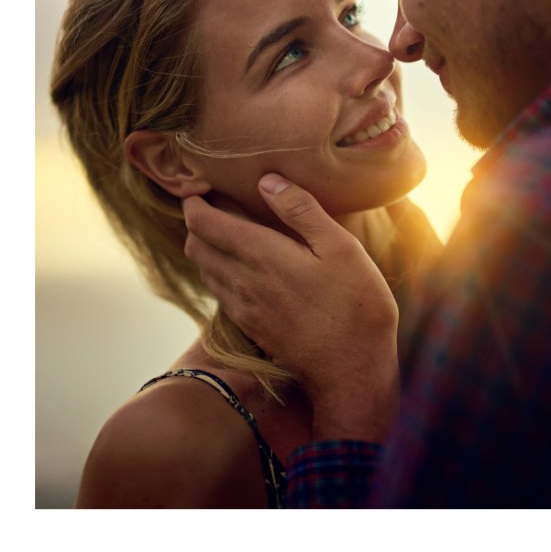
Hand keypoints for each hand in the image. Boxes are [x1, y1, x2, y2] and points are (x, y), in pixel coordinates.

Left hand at [183, 174, 399, 441]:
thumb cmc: (357, 305)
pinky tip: (243, 269)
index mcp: (261, 256)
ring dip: (207, 249)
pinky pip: (220, 294)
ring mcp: (244, 309)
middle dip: (196, 222)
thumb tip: (268, 181)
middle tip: (212, 205)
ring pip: (205, 271)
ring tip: (226, 232)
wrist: (353, 370)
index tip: (200, 187)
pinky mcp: (252, 328)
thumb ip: (302, 211)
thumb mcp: (342, 247)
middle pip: (195, 246)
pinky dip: (220, 274)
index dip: (194, 202)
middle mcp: (242, 283)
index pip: (204, 223)